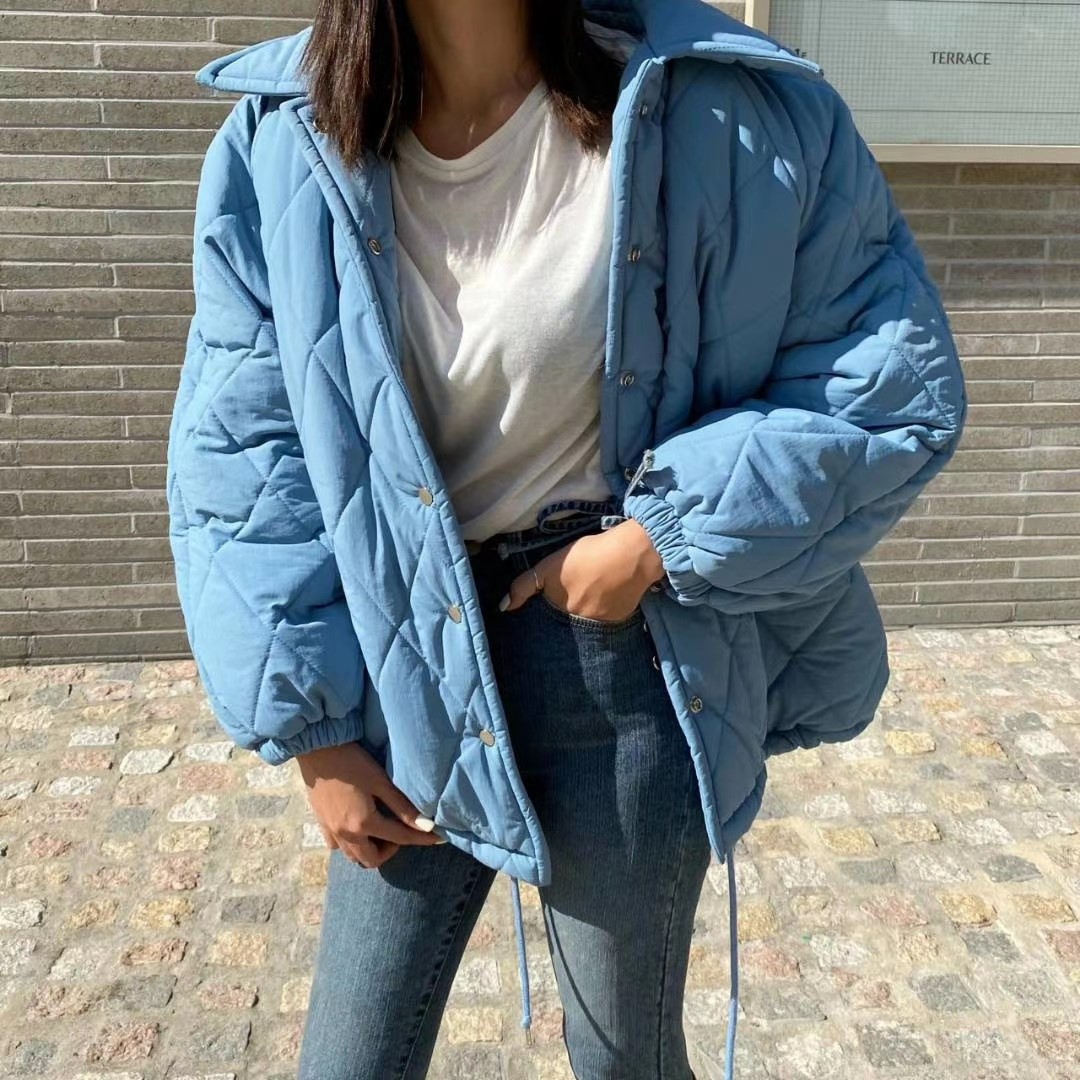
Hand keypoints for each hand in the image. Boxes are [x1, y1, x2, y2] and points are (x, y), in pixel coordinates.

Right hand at [296, 742, 445, 868]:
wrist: (317, 750)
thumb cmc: (352, 761)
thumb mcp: (380, 782)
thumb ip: (402, 807)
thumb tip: (427, 826)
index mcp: (364, 823)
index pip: (400, 838)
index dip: (422, 839)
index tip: (438, 838)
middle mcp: (346, 834)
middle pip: (372, 859)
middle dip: (390, 851)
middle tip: (399, 830)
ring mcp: (331, 831)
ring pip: (353, 857)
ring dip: (369, 850)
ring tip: (380, 831)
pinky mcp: (320, 824)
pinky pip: (336, 846)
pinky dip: (349, 844)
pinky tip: (356, 828)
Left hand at [500, 519, 664, 621]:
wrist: (633, 555)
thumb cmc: (588, 556)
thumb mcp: (550, 565)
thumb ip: (524, 586)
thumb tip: (503, 608)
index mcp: (561, 610)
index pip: (546, 620)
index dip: (546, 610)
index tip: (545, 605)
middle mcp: (580, 624)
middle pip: (566, 621)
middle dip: (565, 612)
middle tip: (572, 592)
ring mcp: (602, 624)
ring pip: (586, 621)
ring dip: (585, 610)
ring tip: (590, 591)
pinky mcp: (621, 619)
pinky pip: (605, 618)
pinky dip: (603, 609)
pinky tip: (607, 592)